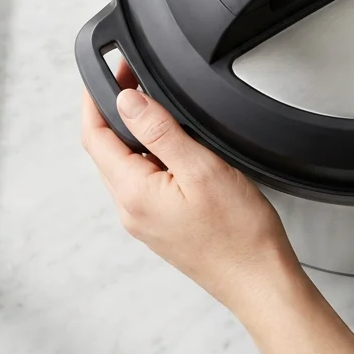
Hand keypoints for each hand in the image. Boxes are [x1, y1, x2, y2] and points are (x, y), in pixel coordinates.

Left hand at [80, 67, 300, 310]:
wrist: (259, 280)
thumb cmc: (239, 234)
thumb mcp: (201, 168)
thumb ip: (160, 131)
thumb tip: (128, 100)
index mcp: (133, 193)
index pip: (95, 137)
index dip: (96, 100)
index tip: (108, 73)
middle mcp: (131, 210)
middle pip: (106, 150)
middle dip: (116, 112)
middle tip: (135, 81)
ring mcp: (144, 221)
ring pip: (126, 166)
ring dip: (134, 134)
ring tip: (160, 110)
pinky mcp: (160, 226)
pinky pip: (143, 183)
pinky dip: (150, 157)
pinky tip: (176, 149)